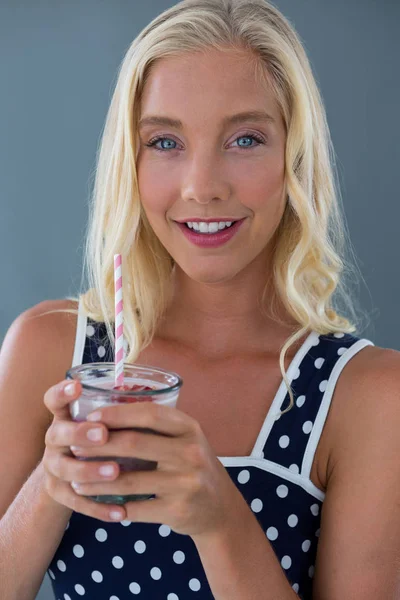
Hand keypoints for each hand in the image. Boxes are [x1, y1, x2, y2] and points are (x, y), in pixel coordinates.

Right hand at [42, 379, 126, 522]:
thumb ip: (123, 412)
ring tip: (115, 471)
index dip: (63, 392)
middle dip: (81, 433)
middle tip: (103, 434)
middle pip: (58, 432)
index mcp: (68, 414)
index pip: (55, 398)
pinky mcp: (59, 493)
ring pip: (65, 468)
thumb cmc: (107, 440)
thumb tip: (162, 396)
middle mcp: (56, 437)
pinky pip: (76, 503)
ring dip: (90, 470)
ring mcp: (54, 466)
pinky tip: (120, 513)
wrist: (80, 477)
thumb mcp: (109, 422)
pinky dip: (99, 507)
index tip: (78, 386)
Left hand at [68, 400, 242, 536]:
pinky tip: (99, 505)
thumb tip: (108, 412)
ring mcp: (185, 483)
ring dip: (96, 482)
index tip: (91, 417)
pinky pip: (136, 509)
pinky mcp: (178, 510)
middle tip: (74, 446)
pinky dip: (113, 508)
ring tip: (77, 481)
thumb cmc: (192, 465)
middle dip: (98, 444)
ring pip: (129, 481)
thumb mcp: (185, 439)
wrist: (219, 508)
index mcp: (189, 428)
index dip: (117, 414)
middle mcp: (190, 452)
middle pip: (134, 444)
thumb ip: (157, 427)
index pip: (150, 413)